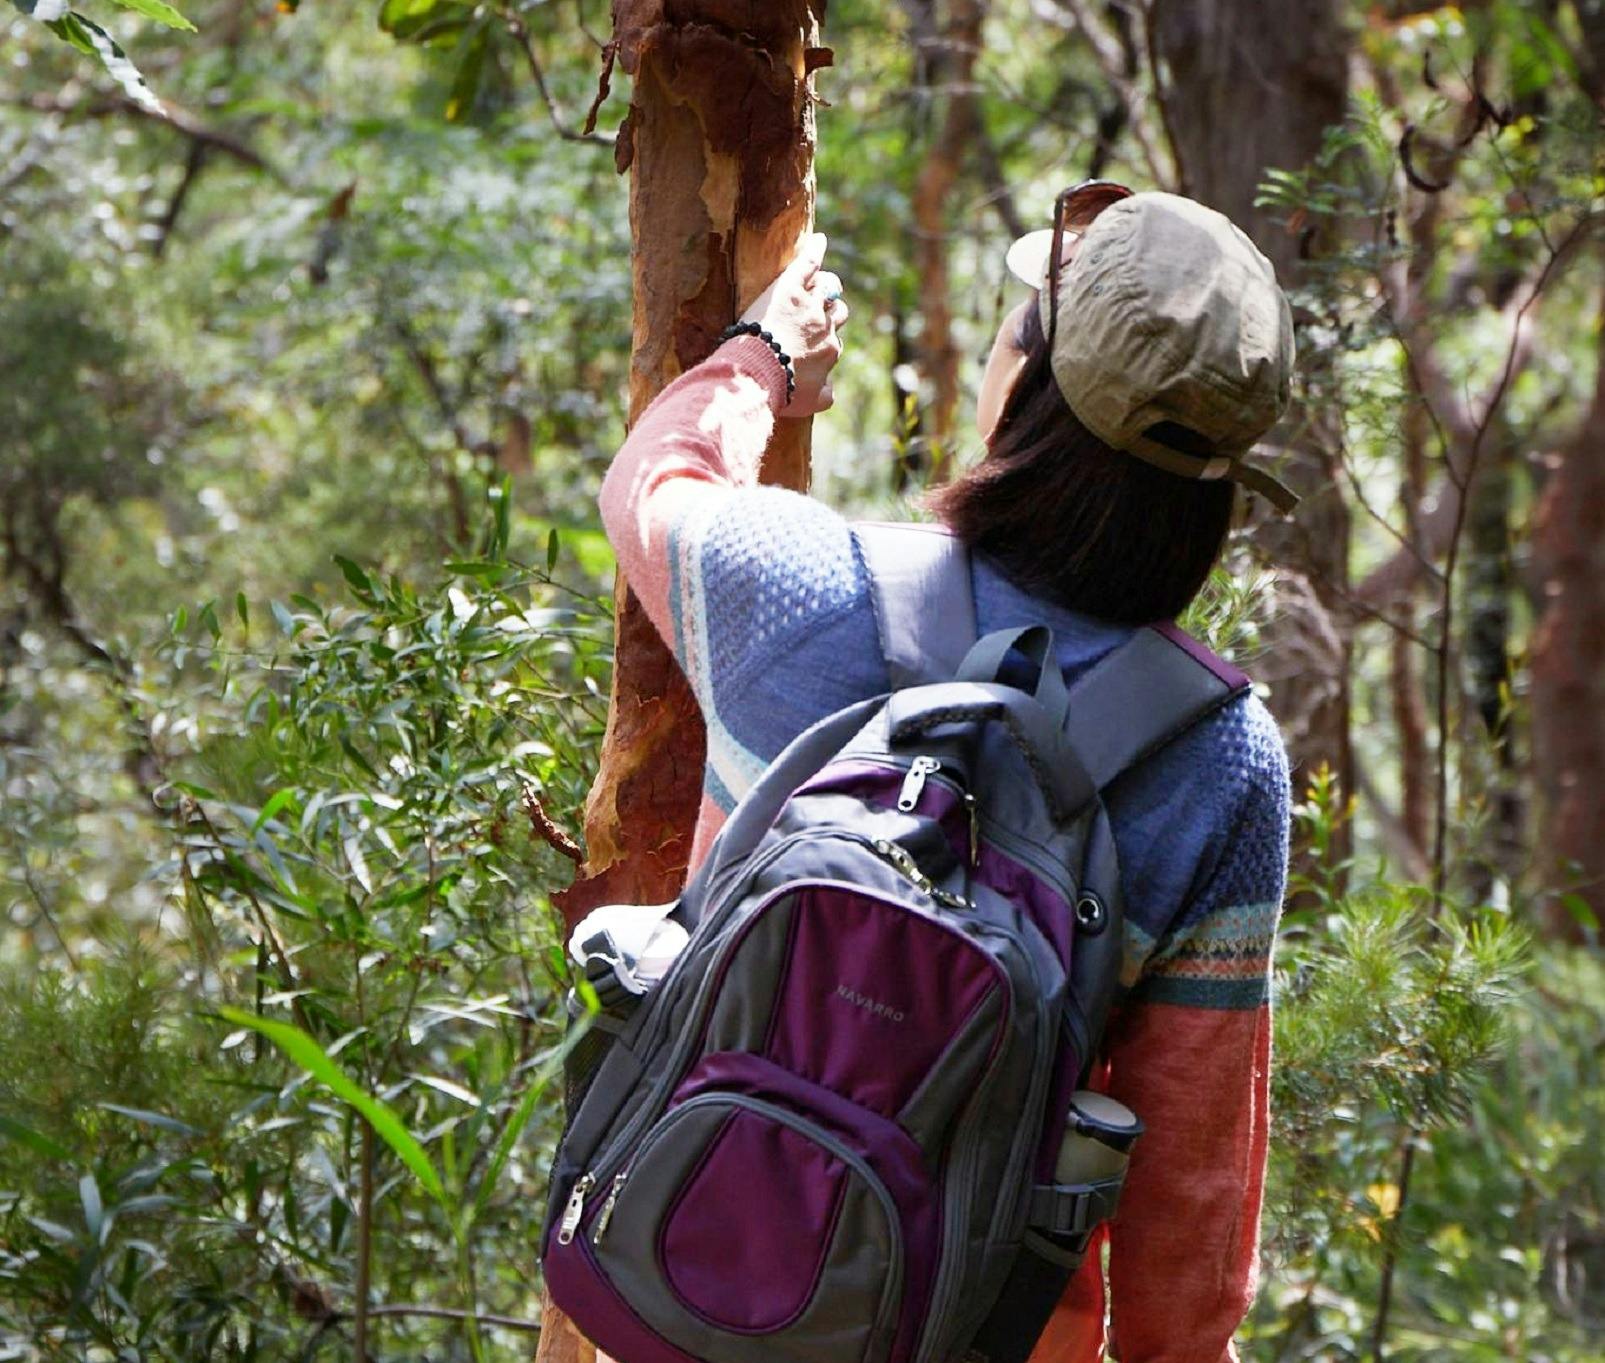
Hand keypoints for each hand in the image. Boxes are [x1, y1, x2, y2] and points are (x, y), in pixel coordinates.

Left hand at [739, 232, 848, 415]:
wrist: (759, 376)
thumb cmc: (781, 391)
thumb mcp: (810, 403)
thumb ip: (825, 395)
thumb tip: (830, 391)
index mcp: (830, 351)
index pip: (834, 340)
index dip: (822, 340)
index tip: (808, 346)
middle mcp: (825, 327)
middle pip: (837, 312)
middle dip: (829, 312)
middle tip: (812, 316)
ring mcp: (808, 306)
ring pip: (827, 288)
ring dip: (824, 286)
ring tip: (816, 284)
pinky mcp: (791, 289)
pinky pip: (808, 264)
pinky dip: (815, 251)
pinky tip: (819, 240)